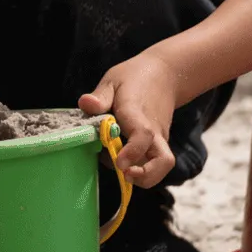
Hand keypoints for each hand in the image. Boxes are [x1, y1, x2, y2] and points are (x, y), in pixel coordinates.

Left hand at [79, 52, 181, 187]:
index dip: (132, 152)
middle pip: (163, 162)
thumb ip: (100, 96)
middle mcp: (153, 131)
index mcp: (137, 114)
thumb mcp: (113, 80)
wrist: (166, 75)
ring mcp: (159, 140)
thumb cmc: (135, 77)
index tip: (119, 163)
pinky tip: (121, 159)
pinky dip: (141, 169)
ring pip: (161, 166)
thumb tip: (85, 103)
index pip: (143, 136)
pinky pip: (154, 163)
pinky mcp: (158, 145)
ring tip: (119, 168)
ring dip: (144, 176)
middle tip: (124, 174)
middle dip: (146, 176)